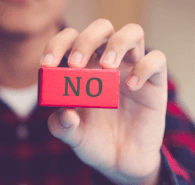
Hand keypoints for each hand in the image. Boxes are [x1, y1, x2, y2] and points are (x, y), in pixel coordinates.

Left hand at [42, 19, 166, 184]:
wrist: (120, 161)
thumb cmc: (93, 141)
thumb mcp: (73, 136)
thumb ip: (62, 126)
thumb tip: (66, 114)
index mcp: (83, 69)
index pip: (70, 40)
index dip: (57, 45)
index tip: (47, 64)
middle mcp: (106, 63)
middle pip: (100, 28)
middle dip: (85, 40)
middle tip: (75, 64)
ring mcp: (131, 70)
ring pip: (131, 32)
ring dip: (117, 44)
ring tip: (107, 67)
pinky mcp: (153, 83)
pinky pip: (156, 60)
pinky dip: (144, 67)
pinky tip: (132, 87)